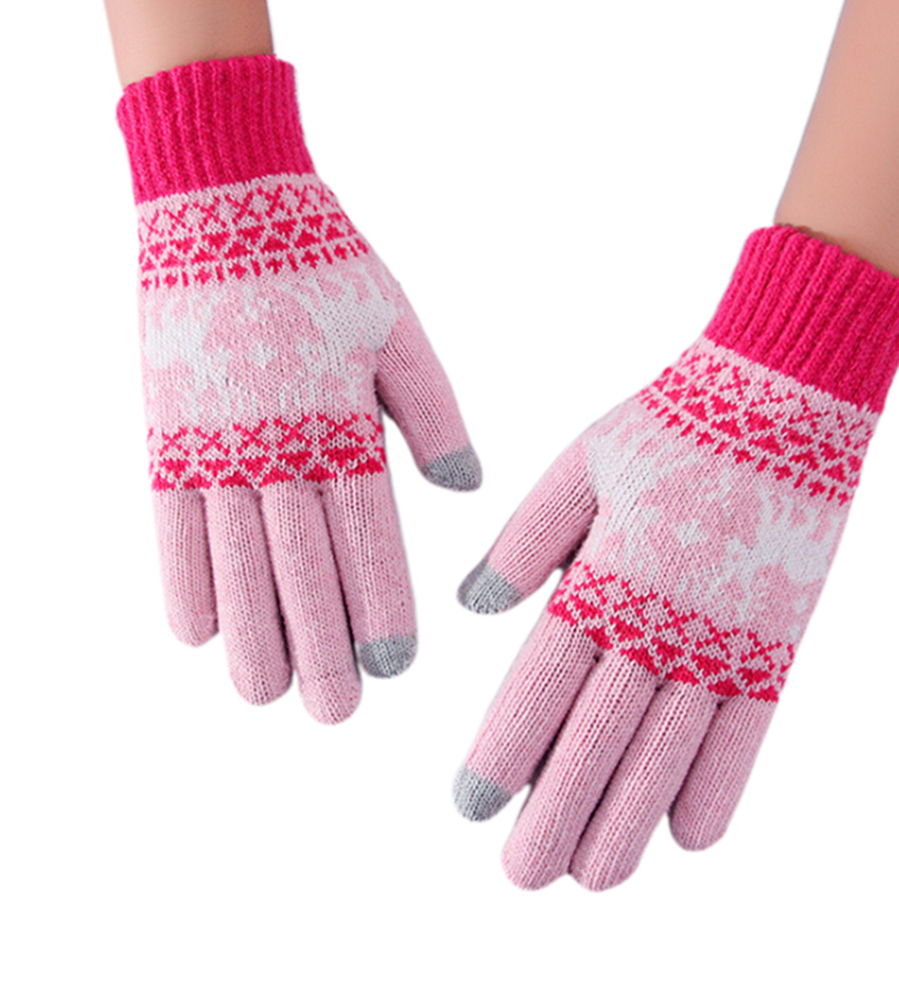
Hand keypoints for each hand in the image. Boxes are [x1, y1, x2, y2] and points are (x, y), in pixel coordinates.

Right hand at [119, 55, 479, 722]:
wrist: (224, 205)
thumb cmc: (327, 269)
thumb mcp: (400, 333)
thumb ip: (435, 415)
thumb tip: (466, 487)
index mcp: (342, 421)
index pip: (366, 537)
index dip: (379, 606)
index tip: (394, 668)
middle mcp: (275, 443)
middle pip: (299, 566)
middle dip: (320, 646)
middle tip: (337, 714)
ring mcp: (211, 442)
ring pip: (232, 560)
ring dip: (249, 633)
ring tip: (266, 696)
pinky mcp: (164, 434)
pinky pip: (169, 525)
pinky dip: (179, 581)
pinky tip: (195, 636)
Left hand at [453, 226, 898, 888]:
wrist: (783, 399)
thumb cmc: (665, 427)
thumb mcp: (577, 466)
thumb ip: (522, 542)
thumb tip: (471, 607)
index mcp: (606, 573)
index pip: (545, 680)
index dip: (508, 749)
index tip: (471, 807)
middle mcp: (666, 617)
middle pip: (604, 733)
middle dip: (559, 809)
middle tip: (522, 876)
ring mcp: (729, 635)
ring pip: (674, 747)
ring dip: (631, 818)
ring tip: (593, 878)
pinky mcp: (777, 640)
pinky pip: (751, 728)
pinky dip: (723, 785)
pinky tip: (690, 838)